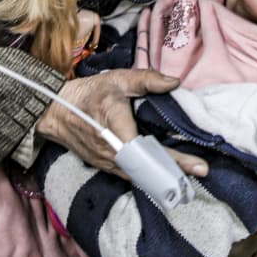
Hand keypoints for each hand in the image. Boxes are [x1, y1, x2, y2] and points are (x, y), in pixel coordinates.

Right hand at [35, 68, 208, 177]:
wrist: (55, 112)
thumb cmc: (88, 93)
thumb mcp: (117, 79)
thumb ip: (146, 79)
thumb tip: (175, 83)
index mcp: (114, 122)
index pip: (146, 146)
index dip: (170, 157)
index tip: (194, 163)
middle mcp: (110, 148)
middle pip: (147, 166)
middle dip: (175, 170)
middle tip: (202, 171)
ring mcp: (106, 161)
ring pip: (140, 174)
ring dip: (163, 175)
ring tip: (189, 176)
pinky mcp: (105, 166)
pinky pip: (131, 175)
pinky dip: (149, 176)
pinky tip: (166, 175)